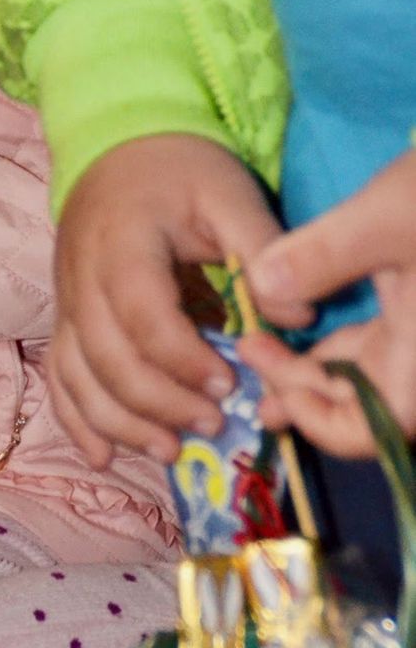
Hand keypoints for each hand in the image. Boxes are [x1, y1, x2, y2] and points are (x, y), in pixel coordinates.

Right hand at [51, 135, 290, 468]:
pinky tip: (104, 455)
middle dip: (158, 403)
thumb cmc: (180, 171)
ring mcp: (67, 299)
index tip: (228, 382)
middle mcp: (81, 277)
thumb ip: (262, 250)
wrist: (119, 145)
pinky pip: (59, 374)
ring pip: (78, 375)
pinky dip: (76, 419)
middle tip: (213, 423)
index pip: (142, 316)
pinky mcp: (66, 316)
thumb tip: (298, 318)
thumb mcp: (228, 194)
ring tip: (170, 450)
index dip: (182, 359)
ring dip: (119, 422)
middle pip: (107, 357)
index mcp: (122, 243)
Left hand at [239, 150, 415, 456]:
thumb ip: (323, 254)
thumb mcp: (385, 218)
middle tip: (248, 354)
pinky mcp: (413, 314)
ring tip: (256, 345)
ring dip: (309, 368)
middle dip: (299, 391)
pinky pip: (369, 348)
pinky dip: (329, 343)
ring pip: (362, 377)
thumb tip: (260, 284)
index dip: (319, 422)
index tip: (271, 386)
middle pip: (362, 407)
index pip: (375, 429)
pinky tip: (289, 320)